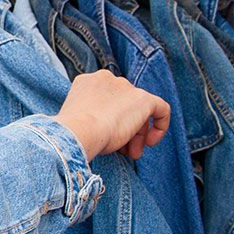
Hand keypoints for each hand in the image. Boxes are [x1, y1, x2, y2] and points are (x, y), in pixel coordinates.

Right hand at [53, 70, 172, 160]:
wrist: (78, 131)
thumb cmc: (73, 132)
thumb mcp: (79, 120)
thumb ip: (91, 117)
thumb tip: (106, 130)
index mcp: (89, 82)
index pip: (107, 100)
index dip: (111, 121)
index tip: (108, 140)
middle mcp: (108, 79)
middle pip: (124, 105)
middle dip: (126, 130)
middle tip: (124, 152)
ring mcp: (126, 87)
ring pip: (139, 110)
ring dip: (137, 134)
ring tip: (133, 154)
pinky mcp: (143, 98)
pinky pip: (161, 108)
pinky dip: (160, 125)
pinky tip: (152, 142)